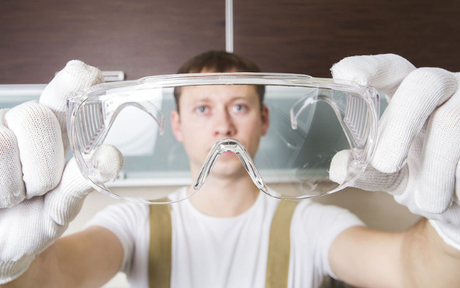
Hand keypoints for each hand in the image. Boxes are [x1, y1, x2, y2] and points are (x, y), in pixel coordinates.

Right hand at [0, 61, 122, 283]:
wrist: (2, 248)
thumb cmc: (35, 218)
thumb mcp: (66, 203)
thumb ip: (86, 178)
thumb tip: (111, 155)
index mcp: (53, 132)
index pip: (63, 93)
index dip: (73, 81)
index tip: (84, 73)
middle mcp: (20, 125)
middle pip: (36, 118)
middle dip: (42, 165)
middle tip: (38, 189)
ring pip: (5, 144)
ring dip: (17, 185)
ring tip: (15, 196)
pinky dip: (2, 190)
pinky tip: (0, 196)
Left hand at [329, 54, 459, 249]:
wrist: (459, 202)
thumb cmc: (421, 179)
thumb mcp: (391, 177)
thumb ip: (367, 171)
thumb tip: (339, 167)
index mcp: (410, 95)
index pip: (392, 68)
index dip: (370, 66)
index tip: (343, 73)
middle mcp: (444, 90)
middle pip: (424, 83)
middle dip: (402, 124)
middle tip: (385, 164)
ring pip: (453, 122)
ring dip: (436, 171)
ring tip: (430, 202)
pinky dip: (458, 181)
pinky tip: (456, 195)